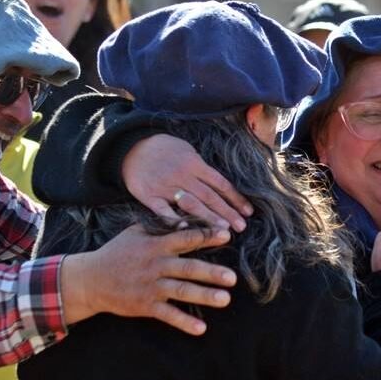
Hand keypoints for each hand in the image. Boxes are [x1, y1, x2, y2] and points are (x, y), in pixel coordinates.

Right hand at [60, 225, 236, 334]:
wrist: (91, 279)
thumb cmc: (117, 253)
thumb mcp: (135, 233)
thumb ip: (160, 226)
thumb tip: (184, 218)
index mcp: (155, 245)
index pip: (185, 238)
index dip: (206, 236)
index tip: (227, 235)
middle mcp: (155, 265)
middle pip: (188, 267)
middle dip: (211, 272)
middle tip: (233, 277)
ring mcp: (150, 286)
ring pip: (181, 291)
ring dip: (204, 295)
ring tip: (225, 299)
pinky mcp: (145, 305)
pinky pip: (168, 314)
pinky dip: (184, 322)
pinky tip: (201, 329)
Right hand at [122, 134, 252, 231]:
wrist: (132, 148)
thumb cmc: (164, 150)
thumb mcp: (187, 151)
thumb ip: (202, 169)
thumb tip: (223, 186)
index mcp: (194, 164)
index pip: (220, 184)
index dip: (235, 198)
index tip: (248, 212)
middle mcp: (183, 175)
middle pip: (210, 196)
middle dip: (227, 212)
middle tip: (242, 227)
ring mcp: (166, 186)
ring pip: (191, 205)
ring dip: (209, 219)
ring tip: (224, 231)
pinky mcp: (150, 196)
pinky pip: (163, 211)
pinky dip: (175, 221)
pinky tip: (187, 229)